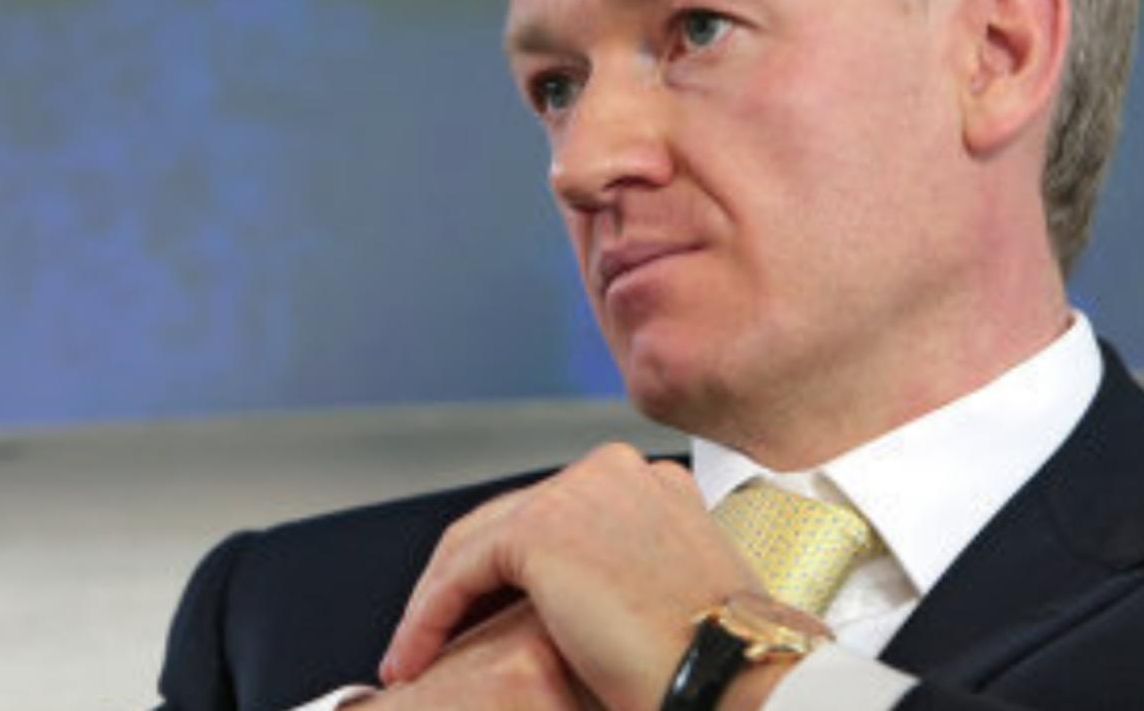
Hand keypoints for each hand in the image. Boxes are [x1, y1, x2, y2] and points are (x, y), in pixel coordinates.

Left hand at [380, 443, 764, 710]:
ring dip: (438, 602)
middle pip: (512, 521)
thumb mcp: (677, 597)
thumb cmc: (717, 658)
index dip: (517, 571)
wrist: (730, 673)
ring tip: (416, 652)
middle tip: (439, 633)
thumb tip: (597, 605)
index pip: (561, 516)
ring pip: (477, 544)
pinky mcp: (538, 529)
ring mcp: (577, 492)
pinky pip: (458, 574)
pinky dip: (427, 617)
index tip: (491, 616)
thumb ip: (635, 576)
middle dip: (470, 581)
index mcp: (655, 481)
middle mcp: (616, 470)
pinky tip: (412, 657)